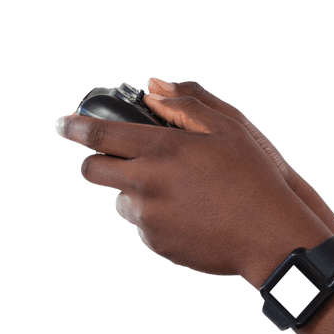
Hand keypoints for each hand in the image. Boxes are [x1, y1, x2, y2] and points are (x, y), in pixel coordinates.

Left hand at [54, 88, 325, 283]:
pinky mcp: (156, 243)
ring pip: (121, 200)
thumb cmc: (255, 177)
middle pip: (93, 171)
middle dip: (97, 160)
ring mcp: (148, 217)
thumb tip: (152, 90)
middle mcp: (146, 184)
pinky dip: (158, 215)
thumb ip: (186, 105)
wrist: (270, 237)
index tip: (63, 123)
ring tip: (179, 191)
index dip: (75, 126)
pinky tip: (193, 213)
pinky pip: (144, 224)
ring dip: (136, 190)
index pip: (99, 134)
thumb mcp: (230, 129)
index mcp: (161, 150)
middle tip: (116, 157)